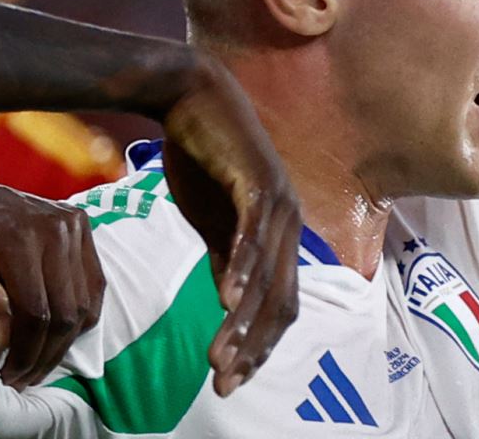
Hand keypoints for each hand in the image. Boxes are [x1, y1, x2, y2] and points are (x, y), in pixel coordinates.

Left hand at [0, 172, 103, 389]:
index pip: (36, 312)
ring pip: (84, 304)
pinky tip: (51, 336)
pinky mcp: (79, 224)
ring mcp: (71, 222)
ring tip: (35, 363)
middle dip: (47, 356)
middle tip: (24, 380)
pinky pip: (93, 285)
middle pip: (67, 313)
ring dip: (65, 342)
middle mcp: (53, 224)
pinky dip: (78, 317)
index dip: (26, 354)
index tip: (9, 379)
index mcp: (17, 233)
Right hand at [159, 54, 301, 396]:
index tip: (230, 380)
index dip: (259, 346)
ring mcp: (279, 200)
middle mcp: (290, 222)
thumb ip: (225, 257)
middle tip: (223, 382)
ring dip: (243, 321)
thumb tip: (230, 302)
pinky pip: (254, 235)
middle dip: (252, 347)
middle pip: (280, 301)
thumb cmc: (199, 154)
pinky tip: (225, 299)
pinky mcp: (259, 181)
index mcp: (279, 235)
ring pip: (266, 277)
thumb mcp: (211, 219)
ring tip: (218, 356)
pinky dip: (241, 269)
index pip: (279, 306)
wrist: (189, 95)